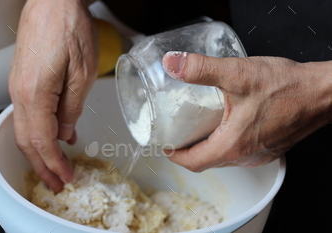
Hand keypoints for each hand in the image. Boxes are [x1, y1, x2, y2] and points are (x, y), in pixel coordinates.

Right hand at [9, 0, 97, 191]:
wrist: (53, 3)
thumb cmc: (69, 30)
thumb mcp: (82, 74)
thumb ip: (72, 108)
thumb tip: (65, 132)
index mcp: (35, 94)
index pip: (43, 141)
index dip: (54, 163)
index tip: (67, 177)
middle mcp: (20, 94)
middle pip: (28, 141)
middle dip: (43, 166)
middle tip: (58, 183)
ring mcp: (19, 87)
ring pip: (25, 130)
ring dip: (39, 153)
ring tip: (53, 168)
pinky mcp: (24, 81)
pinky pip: (28, 115)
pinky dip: (38, 134)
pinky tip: (53, 140)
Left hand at [162, 51, 331, 170]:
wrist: (322, 93)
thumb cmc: (287, 87)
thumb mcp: (237, 74)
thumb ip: (201, 68)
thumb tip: (172, 64)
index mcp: (233, 146)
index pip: (194, 162)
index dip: (175, 155)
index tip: (165, 146)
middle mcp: (246, 156)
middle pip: (206, 162)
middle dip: (188, 151)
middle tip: (177, 135)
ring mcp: (259, 154)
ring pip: (223, 158)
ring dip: (207, 147)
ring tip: (196, 129)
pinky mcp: (269, 148)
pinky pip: (239, 152)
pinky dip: (225, 143)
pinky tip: (224, 125)